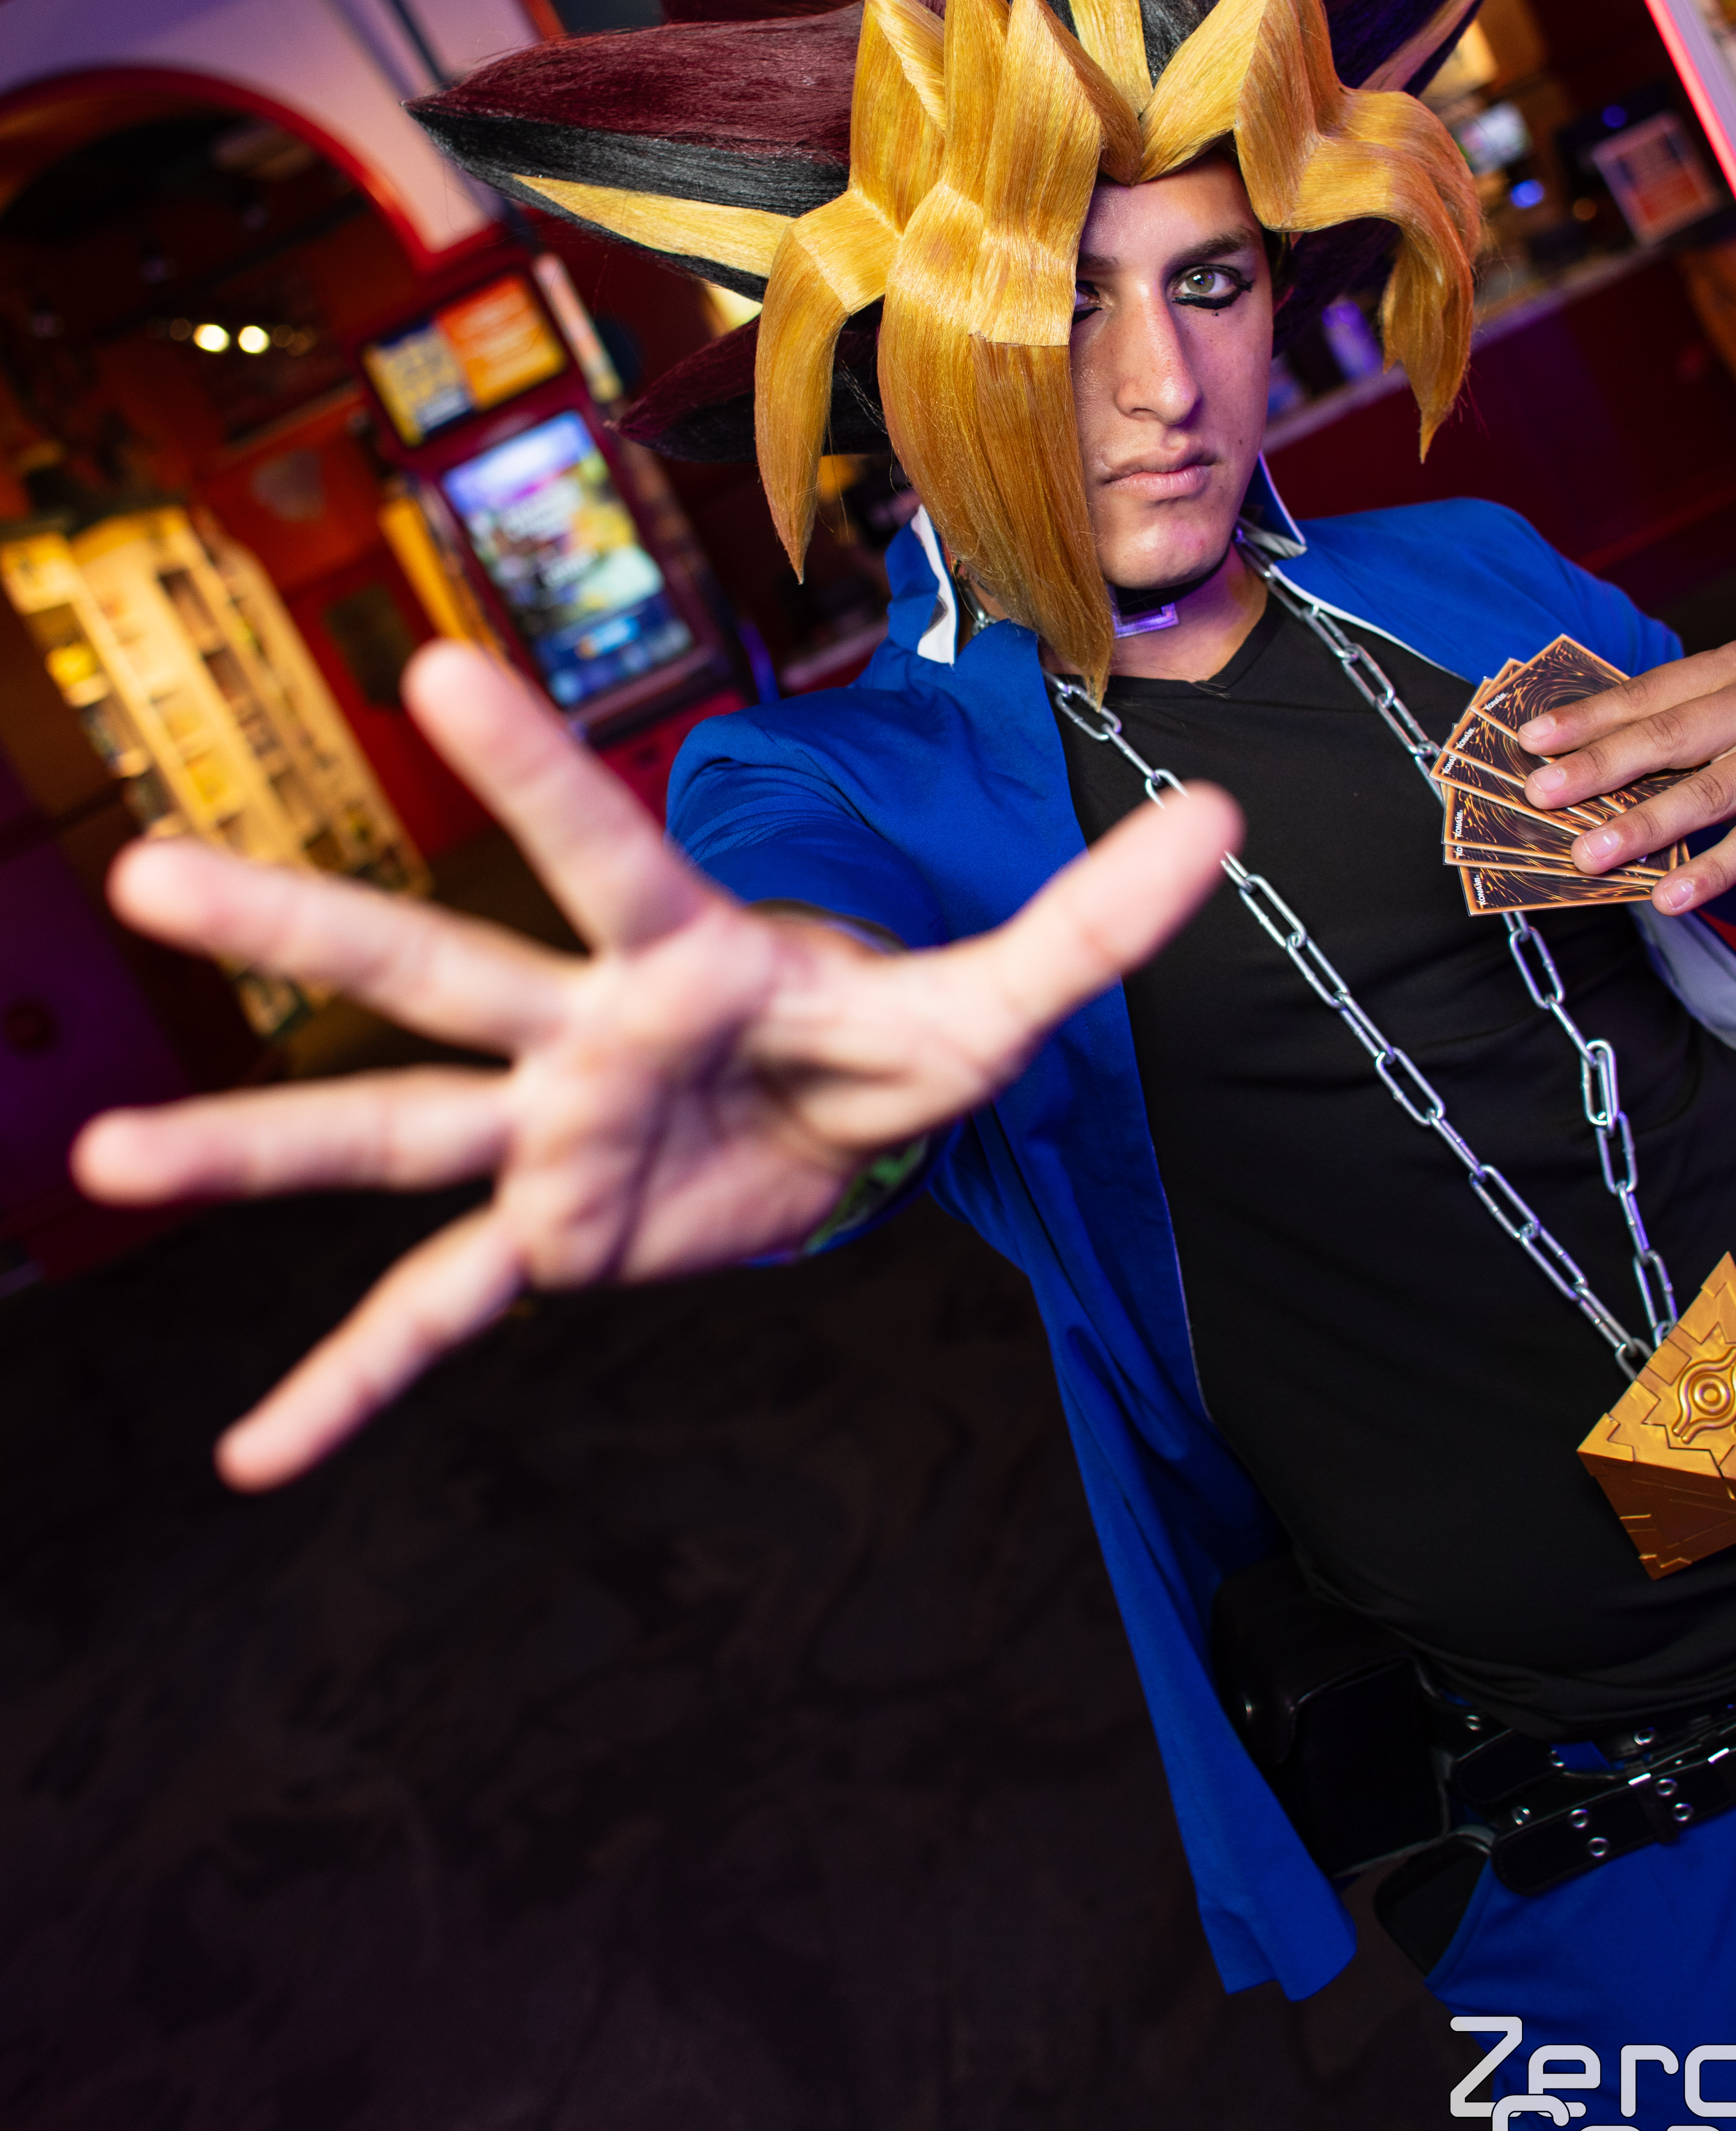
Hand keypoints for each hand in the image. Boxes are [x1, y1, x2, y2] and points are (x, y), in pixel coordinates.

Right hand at [75, 643, 1234, 1490]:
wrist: (845, 1132)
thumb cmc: (895, 1039)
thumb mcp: (1002, 996)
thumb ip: (1098, 918)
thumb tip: (1228, 814)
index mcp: (686, 956)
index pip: (601, 854)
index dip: (530, 766)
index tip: (427, 671)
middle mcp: (586, 1035)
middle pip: (437, 972)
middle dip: (303, 923)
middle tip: (146, 869)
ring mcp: (550, 1144)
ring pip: (387, 1130)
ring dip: (250, 1145)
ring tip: (102, 1161)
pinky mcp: (553, 1245)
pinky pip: (434, 1318)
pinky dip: (350, 1386)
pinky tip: (252, 1459)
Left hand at [1513, 640, 1735, 925]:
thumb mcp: (1727, 719)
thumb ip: (1666, 731)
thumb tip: (1571, 766)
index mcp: (1732, 667)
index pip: (1648, 692)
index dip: (1587, 717)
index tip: (1531, 741)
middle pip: (1670, 737)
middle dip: (1599, 767)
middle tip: (1541, 794)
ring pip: (1709, 792)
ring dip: (1643, 827)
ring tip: (1589, 855)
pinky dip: (1710, 872)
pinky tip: (1669, 896)